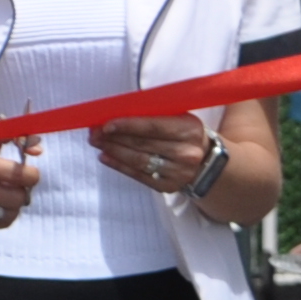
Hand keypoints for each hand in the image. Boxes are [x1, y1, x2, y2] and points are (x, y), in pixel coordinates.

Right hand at [0, 136, 42, 231]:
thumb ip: (15, 134)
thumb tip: (37, 148)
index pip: (21, 176)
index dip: (31, 174)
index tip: (27, 171)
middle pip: (18, 198)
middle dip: (23, 190)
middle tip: (18, 184)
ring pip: (11, 214)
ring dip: (15, 204)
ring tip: (8, 193)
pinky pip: (0, 224)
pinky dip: (5, 215)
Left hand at [94, 114, 215, 205]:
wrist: (206, 162)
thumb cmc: (184, 134)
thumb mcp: (179, 118)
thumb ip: (154, 115)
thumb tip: (117, 113)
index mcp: (189, 129)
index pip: (153, 127)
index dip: (127, 125)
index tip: (106, 124)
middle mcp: (186, 152)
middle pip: (142, 144)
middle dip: (114, 138)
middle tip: (94, 133)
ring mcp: (178, 172)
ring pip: (138, 161)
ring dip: (113, 151)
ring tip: (98, 144)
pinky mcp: (168, 186)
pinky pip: (138, 176)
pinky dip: (119, 166)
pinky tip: (105, 157)